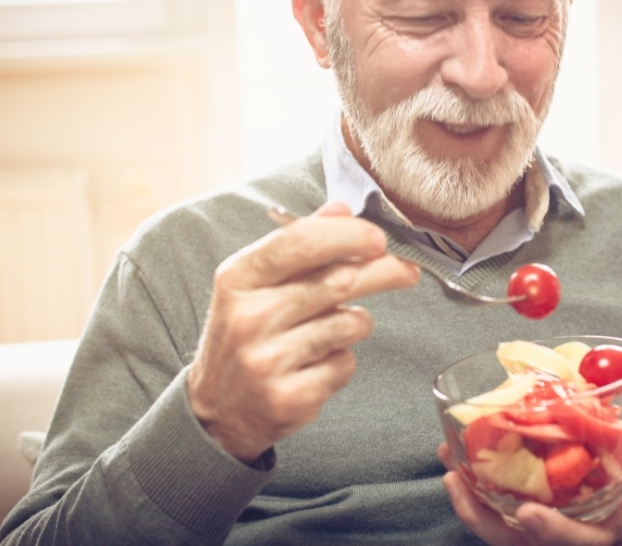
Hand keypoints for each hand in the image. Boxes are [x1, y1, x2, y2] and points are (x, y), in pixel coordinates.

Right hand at [187, 202, 419, 462]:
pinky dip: (341, 361)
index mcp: (238, 277)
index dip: (349, 236)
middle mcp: (249, 317)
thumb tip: (339, 209)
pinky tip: (315, 365)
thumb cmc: (242, 337)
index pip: (302, 241)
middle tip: (405, 270)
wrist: (215, 412)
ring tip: (333, 329)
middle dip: (382, 271)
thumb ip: (297, 244)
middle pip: (337, 281)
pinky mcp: (288, 398)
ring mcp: (267, 361)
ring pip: (349, 325)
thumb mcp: (254, 284)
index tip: (378, 238)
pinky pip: (344, 365)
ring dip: (355, 323)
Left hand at [439, 436, 621, 545]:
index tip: (528, 513)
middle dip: (481, 514)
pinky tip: (457, 468)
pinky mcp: (529, 529)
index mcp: (599, 539)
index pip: (573, 541)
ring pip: (497, 531)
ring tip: (447, 463)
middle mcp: (565, 542)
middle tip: (455, 478)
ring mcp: (543, 537)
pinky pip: (495, 518)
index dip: (551, 530)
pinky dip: (475, 495)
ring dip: (468, 500)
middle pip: (514, 541)